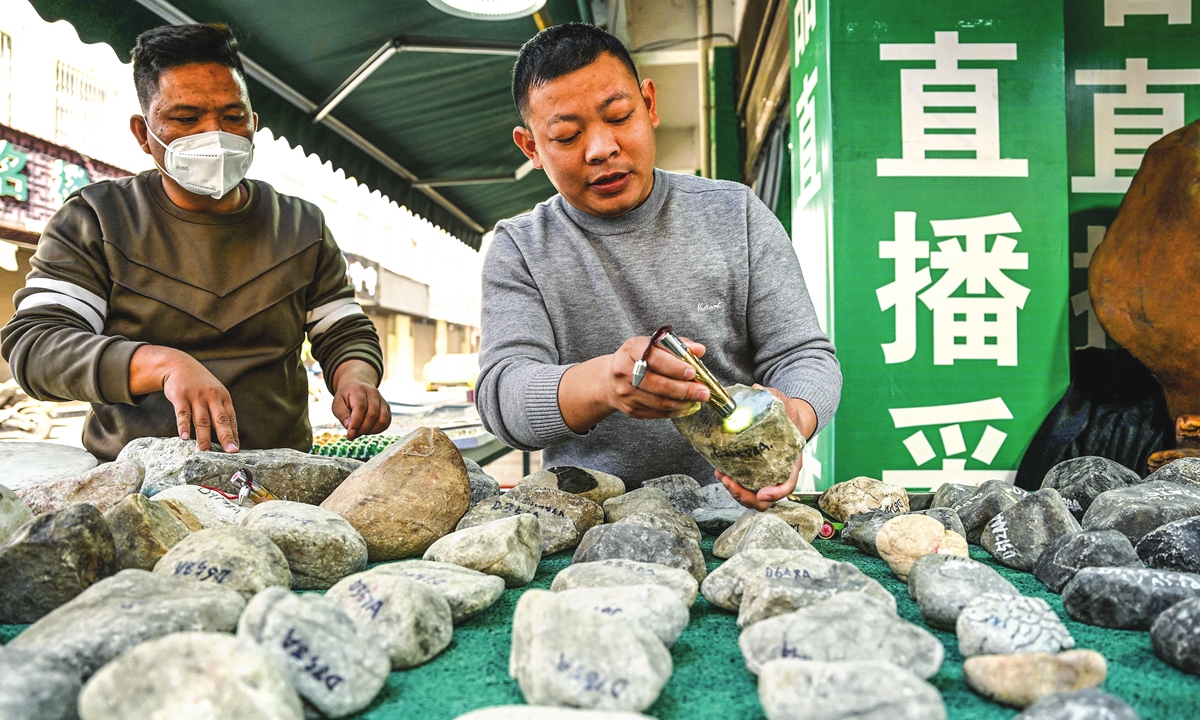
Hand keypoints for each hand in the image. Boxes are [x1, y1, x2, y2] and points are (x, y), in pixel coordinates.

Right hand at [130, 345, 238, 451]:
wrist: (179, 365)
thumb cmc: (201, 385)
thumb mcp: (215, 394)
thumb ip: (220, 412)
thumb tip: (229, 436)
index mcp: (223, 398)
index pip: (231, 419)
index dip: (233, 435)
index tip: (235, 450)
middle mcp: (212, 397)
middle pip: (220, 420)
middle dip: (226, 436)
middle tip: (230, 451)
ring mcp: (196, 396)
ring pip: (201, 420)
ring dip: (203, 437)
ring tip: (205, 452)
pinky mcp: (181, 396)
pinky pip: (183, 413)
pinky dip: (183, 426)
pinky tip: (184, 437)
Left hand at [331, 360, 390, 438]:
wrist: (357, 387)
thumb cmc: (346, 398)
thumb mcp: (337, 404)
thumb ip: (343, 415)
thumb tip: (350, 427)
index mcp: (359, 390)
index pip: (361, 407)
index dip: (356, 423)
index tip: (350, 434)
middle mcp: (373, 393)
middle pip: (373, 415)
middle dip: (362, 429)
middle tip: (352, 435)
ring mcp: (382, 400)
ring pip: (382, 420)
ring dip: (370, 430)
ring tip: (360, 430)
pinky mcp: (387, 408)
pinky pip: (386, 422)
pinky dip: (377, 430)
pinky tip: (368, 429)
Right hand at [559, 335, 710, 432]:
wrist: (610, 380)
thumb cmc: (639, 359)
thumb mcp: (654, 345)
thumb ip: (677, 346)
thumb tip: (699, 350)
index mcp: (631, 349)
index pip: (654, 358)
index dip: (675, 367)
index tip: (693, 372)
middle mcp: (624, 371)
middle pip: (658, 384)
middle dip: (685, 389)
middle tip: (704, 392)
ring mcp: (626, 392)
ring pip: (659, 402)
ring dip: (683, 402)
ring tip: (698, 400)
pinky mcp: (630, 409)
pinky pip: (657, 412)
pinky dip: (675, 411)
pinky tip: (687, 406)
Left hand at [714, 386, 815, 509]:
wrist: (789, 418)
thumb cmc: (789, 414)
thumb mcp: (784, 403)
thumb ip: (772, 396)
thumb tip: (757, 389)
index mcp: (791, 461)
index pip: (788, 484)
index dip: (776, 492)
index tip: (763, 493)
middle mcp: (779, 472)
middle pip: (765, 499)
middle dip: (746, 496)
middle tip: (729, 482)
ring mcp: (766, 475)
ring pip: (752, 496)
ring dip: (736, 492)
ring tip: (721, 475)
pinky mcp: (754, 472)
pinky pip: (744, 485)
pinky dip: (732, 483)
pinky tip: (720, 470)